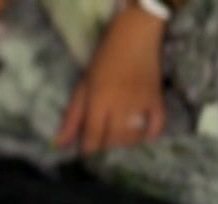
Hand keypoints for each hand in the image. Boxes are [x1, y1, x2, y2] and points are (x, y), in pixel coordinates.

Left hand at [56, 6, 166, 153]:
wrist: (134, 37)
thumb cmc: (103, 61)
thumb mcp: (82, 87)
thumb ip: (72, 116)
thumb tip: (59, 143)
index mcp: (98, 102)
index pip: (92, 137)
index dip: (87, 150)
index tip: (85, 152)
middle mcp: (120, 106)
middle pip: (112, 141)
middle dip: (104, 148)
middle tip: (100, 145)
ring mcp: (141, 104)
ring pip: (133, 137)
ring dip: (123, 144)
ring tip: (117, 141)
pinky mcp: (158, 100)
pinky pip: (157, 127)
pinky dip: (149, 136)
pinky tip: (141, 138)